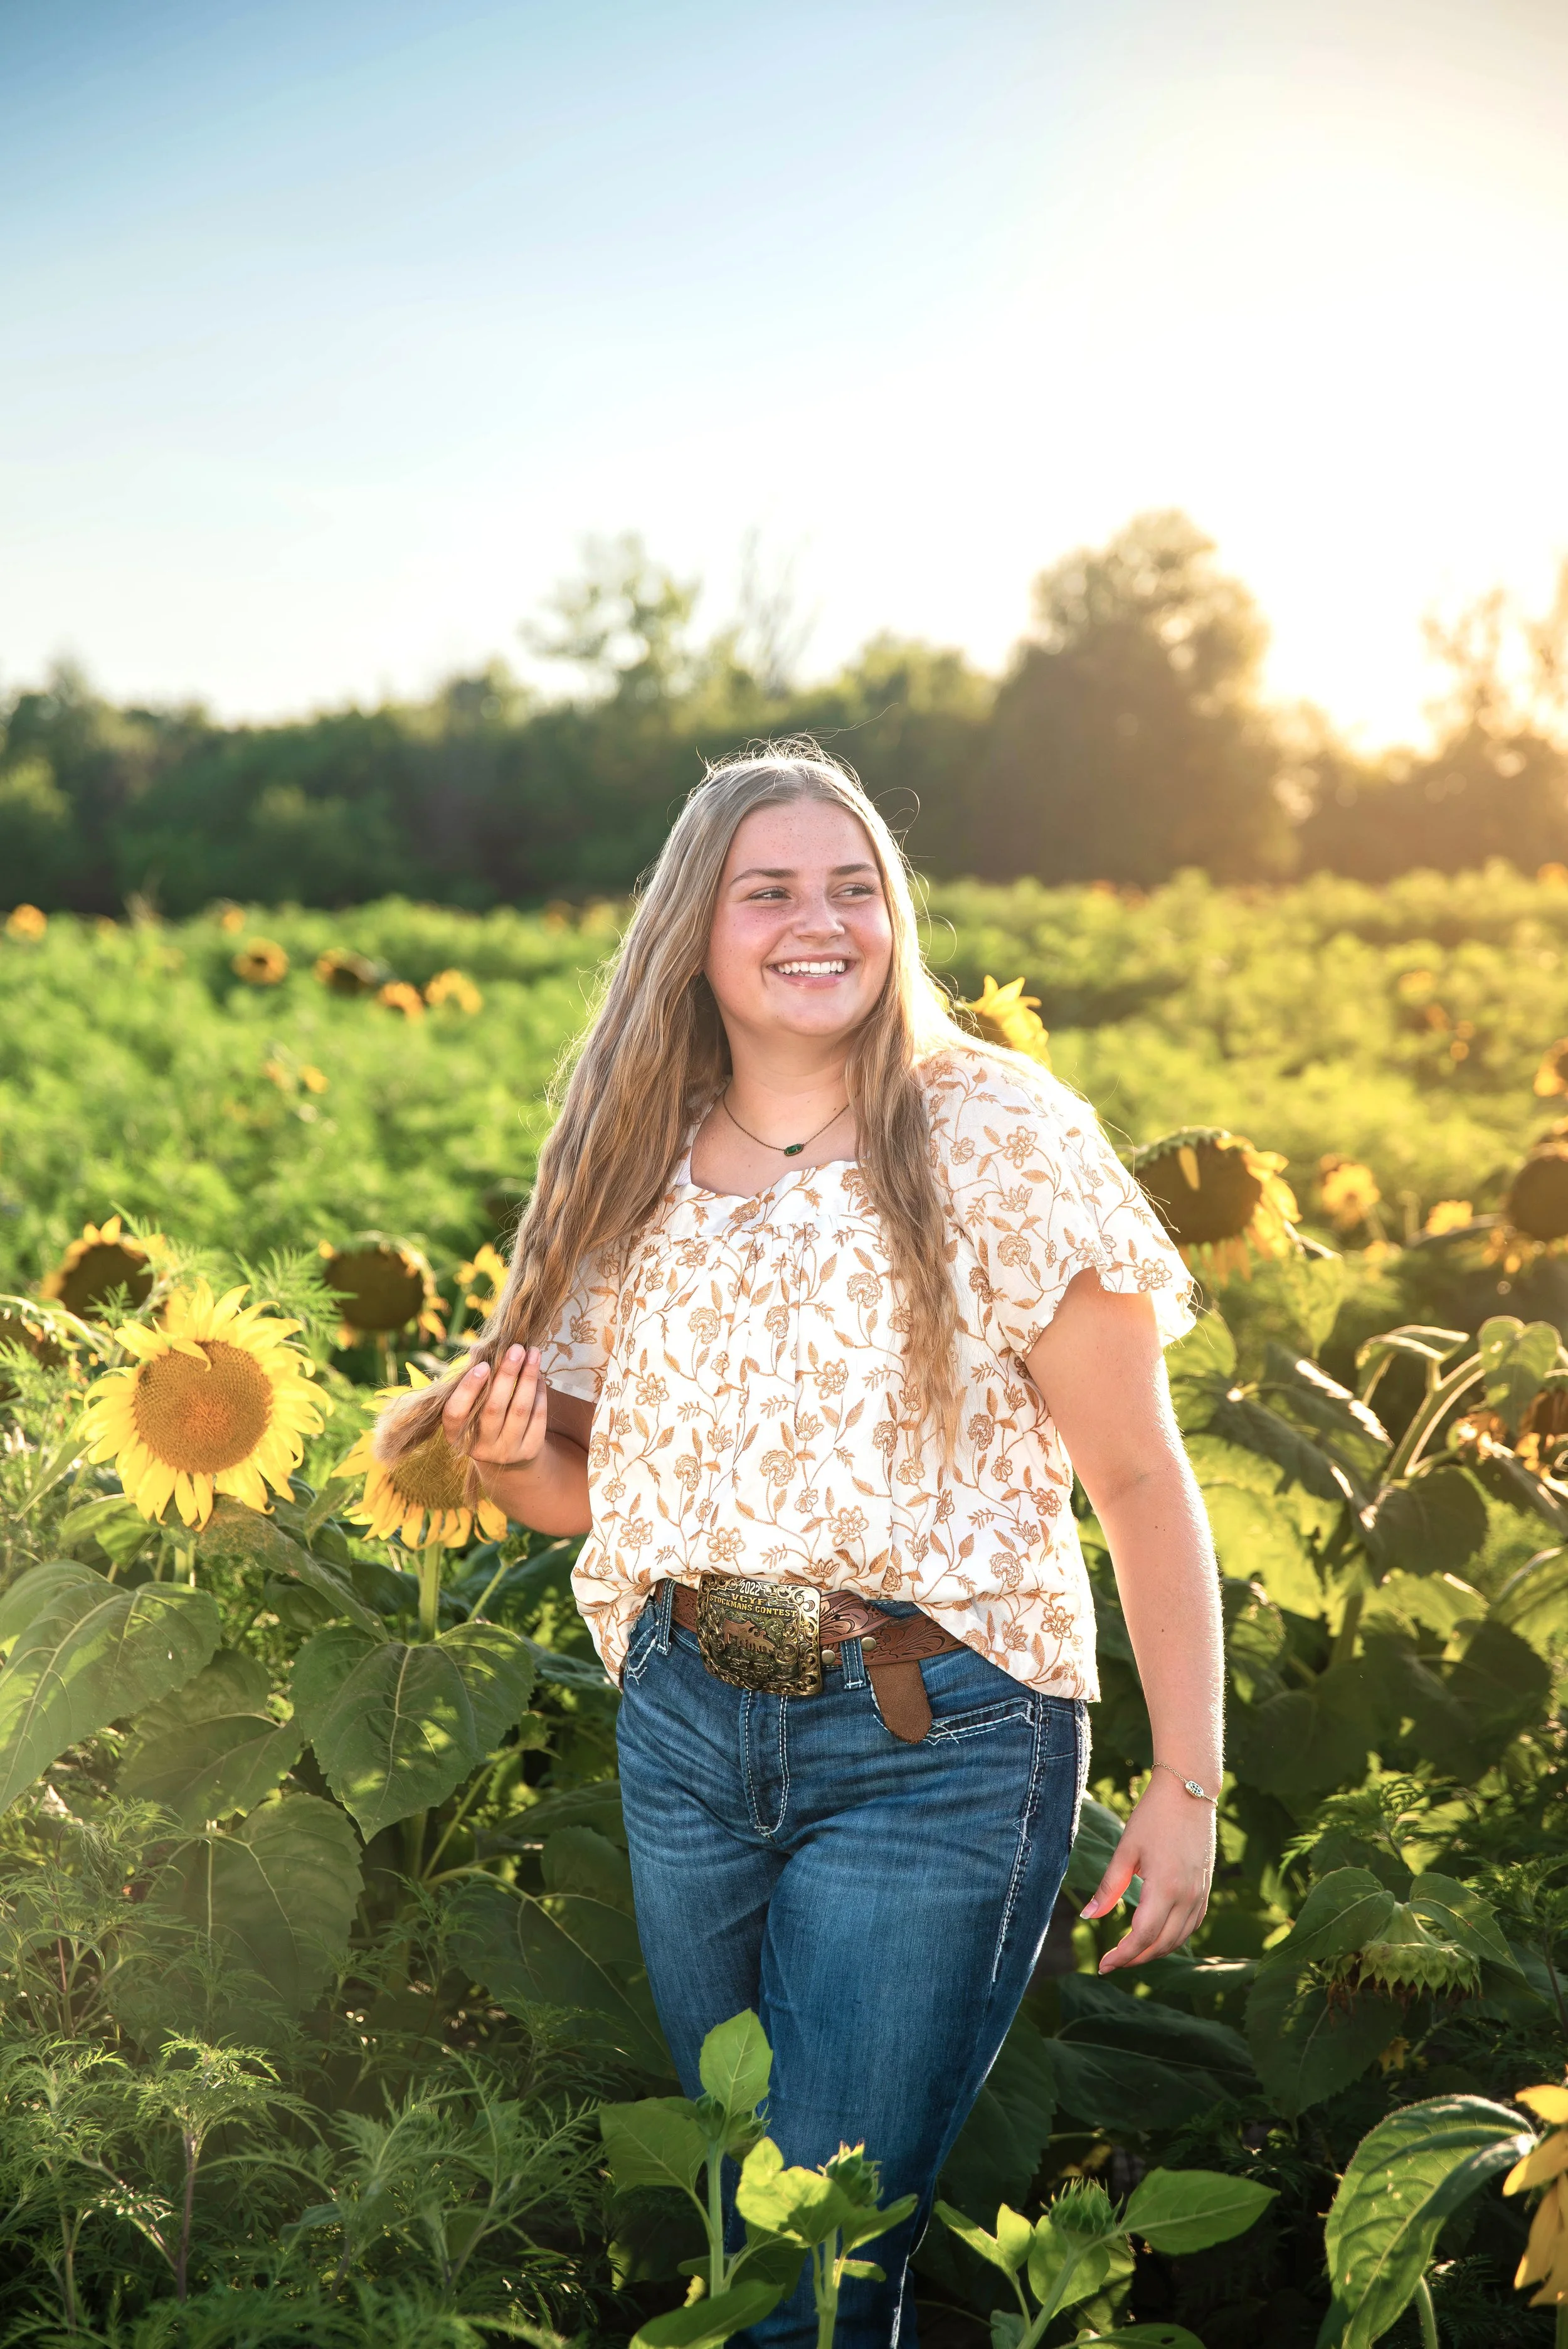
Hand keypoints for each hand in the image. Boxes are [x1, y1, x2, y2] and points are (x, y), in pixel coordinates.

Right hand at [442, 1344, 548, 1473]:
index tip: (483, 1365)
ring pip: (519, 1410)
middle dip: (507, 1375)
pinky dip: (539, 1391)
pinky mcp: (529, 1450)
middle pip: (493, 1408)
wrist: (507, 1453)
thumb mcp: (472, 1404)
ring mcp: (505, 1451)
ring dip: (528, 1378)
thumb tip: (479, 1348)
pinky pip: (537, 1416)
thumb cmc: (483, 1417)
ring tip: (533, 1353)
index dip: (468, 1389)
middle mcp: (480, 1448)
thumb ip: (474, 1379)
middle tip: (516, 1349)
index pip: (455, 1413)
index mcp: (456, 1435)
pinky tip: (538, 1373)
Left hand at [1079, 1771, 1214, 1972]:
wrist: (1189, 1791)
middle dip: (1136, 1958)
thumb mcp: (1126, 1850)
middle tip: (1113, 1962)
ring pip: (1179, 1939)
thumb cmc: (1153, 1816)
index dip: (1122, 1956)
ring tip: (1131, 1953)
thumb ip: (1109, 1887)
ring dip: (1155, 1951)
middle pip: (1161, 1944)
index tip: (1103, 1965)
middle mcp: (1187, 1896)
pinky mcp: (1206, 1888)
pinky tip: (1159, 1937)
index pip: (1142, 1937)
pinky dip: (1175, 1938)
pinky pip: (1192, 1925)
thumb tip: (1088, 1916)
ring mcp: (1200, 1894)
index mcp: (1164, 1888)